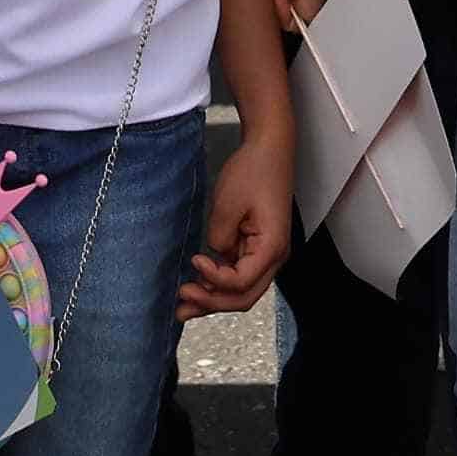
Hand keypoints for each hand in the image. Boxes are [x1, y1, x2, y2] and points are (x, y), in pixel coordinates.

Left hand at [180, 131, 295, 317]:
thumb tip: (214, 256)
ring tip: (184, 306)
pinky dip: (219, 283)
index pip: (240, 283)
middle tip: (182, 304)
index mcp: (272, 247)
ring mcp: (267, 254)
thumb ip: (219, 237)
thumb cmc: (254, 171)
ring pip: (242, 290)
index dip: (214, 280)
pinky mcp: (257, 247)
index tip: (195, 261)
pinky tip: (199, 285)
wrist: (269, 149)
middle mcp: (274, 257)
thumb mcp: (228, 204)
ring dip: (214, 299)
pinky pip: (239, 274)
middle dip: (211, 303)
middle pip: (243, 297)